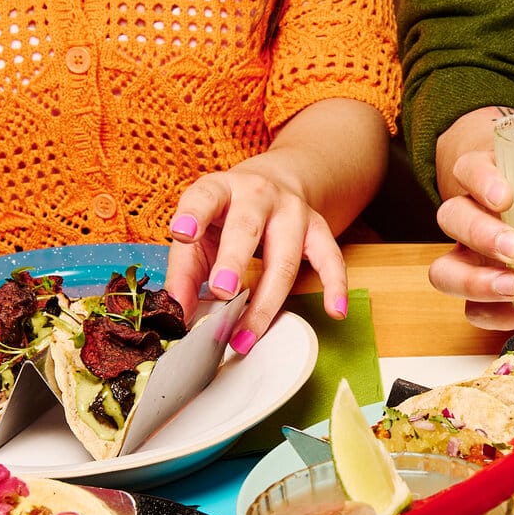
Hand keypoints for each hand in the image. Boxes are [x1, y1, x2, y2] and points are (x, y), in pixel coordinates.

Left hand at [165, 168, 347, 353]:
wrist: (277, 182)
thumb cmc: (229, 214)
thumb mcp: (201, 229)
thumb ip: (185, 270)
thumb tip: (178, 312)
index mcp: (221, 189)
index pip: (204, 197)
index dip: (193, 215)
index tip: (182, 234)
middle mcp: (259, 195)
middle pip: (247, 228)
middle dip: (234, 261)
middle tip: (222, 292)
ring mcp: (293, 212)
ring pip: (286, 256)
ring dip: (267, 299)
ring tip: (247, 333)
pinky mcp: (318, 228)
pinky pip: (330, 258)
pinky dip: (334, 284)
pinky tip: (335, 310)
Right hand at [428, 109, 513, 330]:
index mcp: (490, 176)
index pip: (470, 169)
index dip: (481, 181)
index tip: (506, 197)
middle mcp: (470, 214)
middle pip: (452, 217)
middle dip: (482, 235)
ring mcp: (468, 255)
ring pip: (445, 269)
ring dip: (476, 282)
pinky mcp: (479, 289)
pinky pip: (471, 309)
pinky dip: (494, 314)